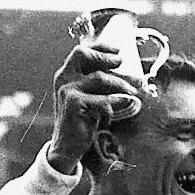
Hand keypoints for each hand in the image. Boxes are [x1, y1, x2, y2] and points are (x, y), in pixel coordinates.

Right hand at [49, 43, 148, 172]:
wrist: (66, 146)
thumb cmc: (82, 120)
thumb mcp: (89, 96)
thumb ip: (99, 82)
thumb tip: (126, 71)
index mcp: (66, 75)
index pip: (81, 51)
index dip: (100, 47)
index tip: (118, 50)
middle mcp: (63, 79)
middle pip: (83, 55)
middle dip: (106, 56)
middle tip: (121, 62)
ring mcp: (67, 91)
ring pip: (100, 78)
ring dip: (120, 84)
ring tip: (131, 94)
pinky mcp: (74, 104)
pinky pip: (103, 101)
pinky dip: (113, 107)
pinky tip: (110, 117)